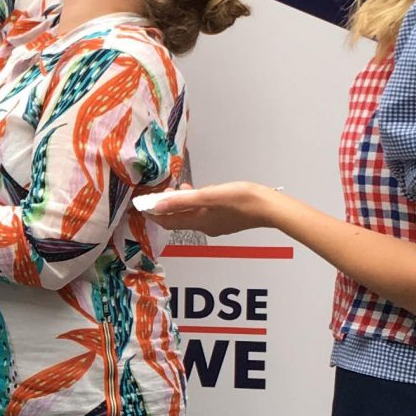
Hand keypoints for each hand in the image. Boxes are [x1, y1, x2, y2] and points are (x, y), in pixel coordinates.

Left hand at [135, 181, 282, 235]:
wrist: (270, 207)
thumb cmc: (241, 199)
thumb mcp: (209, 195)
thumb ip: (183, 200)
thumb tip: (158, 204)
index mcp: (198, 222)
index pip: (168, 222)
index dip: (155, 213)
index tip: (145, 202)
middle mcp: (205, 227)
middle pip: (178, 219)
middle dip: (168, 206)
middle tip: (165, 190)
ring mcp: (216, 225)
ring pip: (192, 215)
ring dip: (184, 203)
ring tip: (183, 188)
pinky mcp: (226, 220)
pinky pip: (205, 213)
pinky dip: (198, 204)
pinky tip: (204, 193)